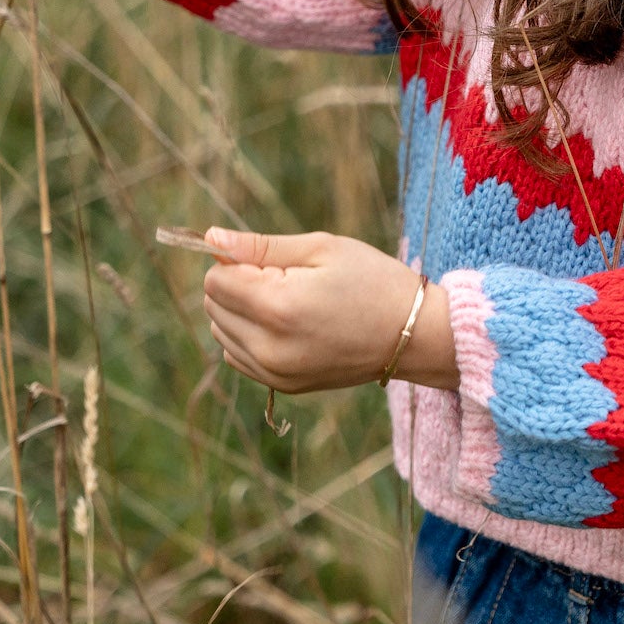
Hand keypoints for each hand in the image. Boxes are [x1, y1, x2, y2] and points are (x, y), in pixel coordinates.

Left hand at [202, 229, 459, 394]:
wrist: (412, 334)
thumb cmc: (371, 280)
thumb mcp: (321, 249)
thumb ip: (260, 246)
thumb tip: (211, 238)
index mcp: (278, 308)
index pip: (215, 280)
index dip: (237, 261)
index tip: (273, 260)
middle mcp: (269, 348)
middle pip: (213, 307)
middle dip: (236, 285)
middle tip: (285, 278)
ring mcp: (274, 373)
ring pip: (221, 333)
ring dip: (241, 312)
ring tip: (289, 301)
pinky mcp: (282, 386)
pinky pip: (238, 357)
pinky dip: (249, 337)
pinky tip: (286, 324)